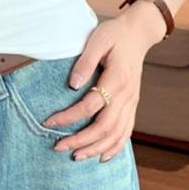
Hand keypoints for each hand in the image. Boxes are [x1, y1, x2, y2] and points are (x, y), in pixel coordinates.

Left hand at [42, 2, 165, 162]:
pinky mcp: (133, 104)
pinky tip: (102, 157)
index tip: (49, 122)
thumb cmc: (115, 34)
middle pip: (104, 127)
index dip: (69, 117)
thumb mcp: (97, 40)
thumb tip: (71, 85)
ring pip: (116, 134)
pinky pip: (127, 131)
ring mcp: (132, 102)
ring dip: (96, 148)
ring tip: (76, 156)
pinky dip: (115, 147)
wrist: (139, 33)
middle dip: (80, 141)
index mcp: (117, 79)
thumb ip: (85, 62)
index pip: (90, 106)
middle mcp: (127, 95)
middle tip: (57, 147)